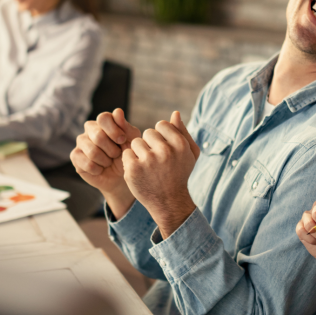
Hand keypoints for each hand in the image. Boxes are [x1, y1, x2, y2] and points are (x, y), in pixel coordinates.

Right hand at [70, 109, 140, 213]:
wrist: (120, 175)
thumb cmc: (125, 154)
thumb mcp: (131, 140)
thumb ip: (126, 127)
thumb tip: (118, 111)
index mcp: (103, 121)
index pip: (103, 118)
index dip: (114, 131)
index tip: (122, 140)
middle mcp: (90, 128)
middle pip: (98, 136)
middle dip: (112, 150)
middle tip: (116, 155)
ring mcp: (81, 142)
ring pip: (92, 151)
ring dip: (106, 161)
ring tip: (108, 162)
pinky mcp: (75, 156)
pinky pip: (87, 164)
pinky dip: (98, 169)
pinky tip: (100, 168)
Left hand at [122, 111, 200, 237]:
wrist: (169, 202)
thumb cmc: (179, 174)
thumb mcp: (189, 154)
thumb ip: (182, 132)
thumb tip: (174, 113)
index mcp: (180, 144)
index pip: (161, 124)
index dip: (161, 137)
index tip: (164, 149)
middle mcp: (165, 151)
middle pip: (147, 133)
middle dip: (149, 144)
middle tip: (156, 160)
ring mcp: (148, 160)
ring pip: (135, 142)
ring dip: (139, 152)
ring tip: (148, 166)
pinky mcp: (133, 169)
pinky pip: (126, 154)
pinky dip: (130, 162)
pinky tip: (140, 172)